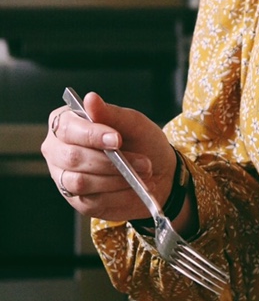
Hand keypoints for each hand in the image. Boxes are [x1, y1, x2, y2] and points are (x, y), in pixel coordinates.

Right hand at [41, 92, 176, 224]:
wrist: (158, 171)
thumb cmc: (140, 141)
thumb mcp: (132, 123)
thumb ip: (110, 113)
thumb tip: (90, 98)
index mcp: (66, 124)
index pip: (67, 128)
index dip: (92, 135)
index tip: (116, 139)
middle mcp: (58, 151)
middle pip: (72, 158)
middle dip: (109, 161)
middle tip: (142, 161)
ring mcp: (65, 178)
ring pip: (81, 182)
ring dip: (117, 179)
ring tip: (143, 173)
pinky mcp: (78, 201)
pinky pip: (93, 201)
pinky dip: (120, 195)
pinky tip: (136, 188)